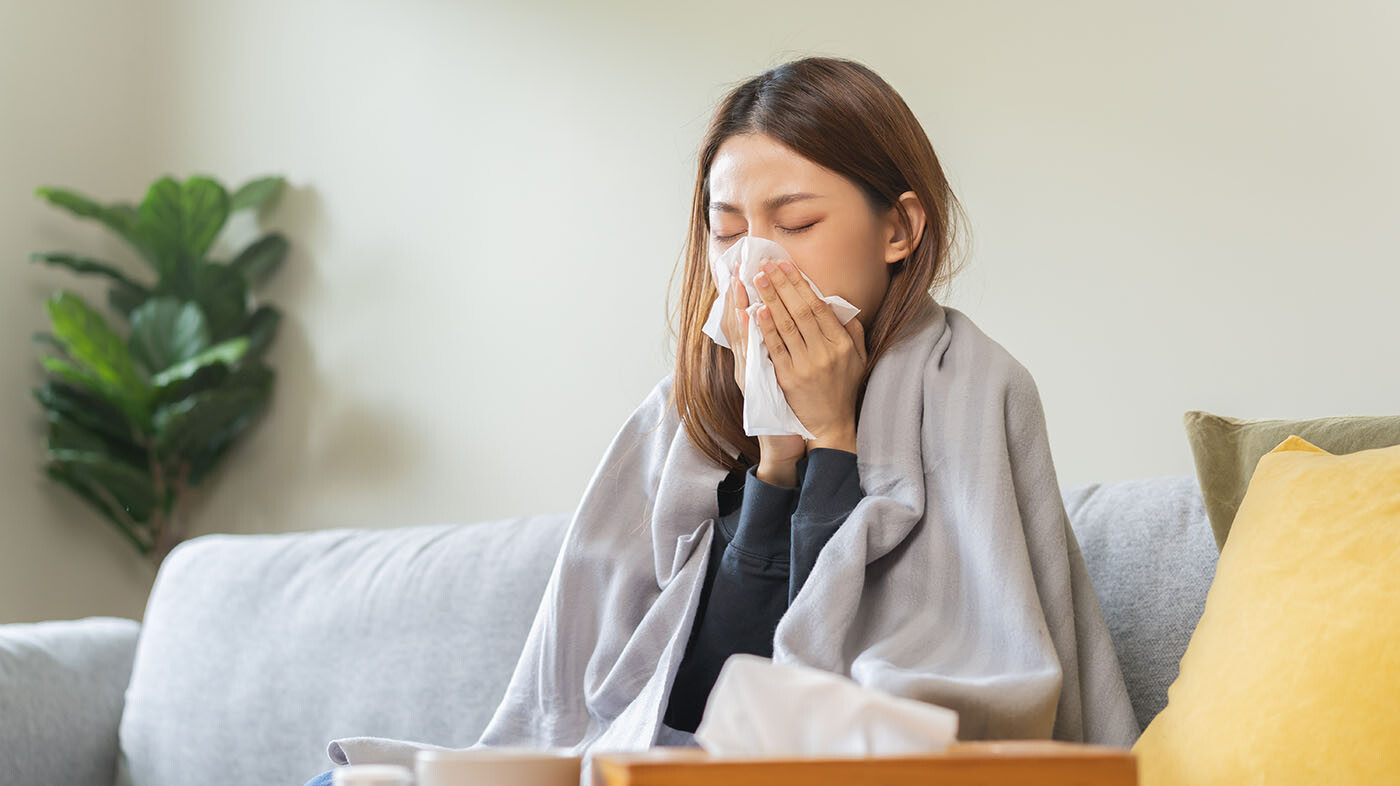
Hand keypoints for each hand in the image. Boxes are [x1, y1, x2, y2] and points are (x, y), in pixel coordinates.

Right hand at [720, 265, 807, 470]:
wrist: (784, 444)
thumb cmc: (787, 408)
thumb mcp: (778, 375)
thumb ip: (780, 349)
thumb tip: (782, 322)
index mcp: (752, 358)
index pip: (744, 320)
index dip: (741, 295)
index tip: (742, 269)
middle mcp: (745, 364)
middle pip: (736, 321)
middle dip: (738, 292)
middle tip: (738, 264)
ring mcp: (749, 374)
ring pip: (741, 334)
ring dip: (740, 305)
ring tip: (739, 279)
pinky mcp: (757, 386)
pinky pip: (753, 355)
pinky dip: (752, 333)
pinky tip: (752, 314)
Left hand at [751, 259, 865, 452]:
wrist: (832, 424)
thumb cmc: (844, 388)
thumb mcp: (858, 357)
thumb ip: (851, 330)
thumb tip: (838, 304)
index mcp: (842, 343)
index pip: (818, 306)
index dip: (800, 284)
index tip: (786, 265)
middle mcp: (825, 352)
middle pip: (800, 311)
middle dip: (781, 285)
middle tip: (766, 265)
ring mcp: (806, 366)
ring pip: (786, 326)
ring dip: (770, 299)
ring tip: (757, 279)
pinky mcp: (789, 379)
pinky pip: (775, 348)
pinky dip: (766, 328)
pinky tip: (757, 311)